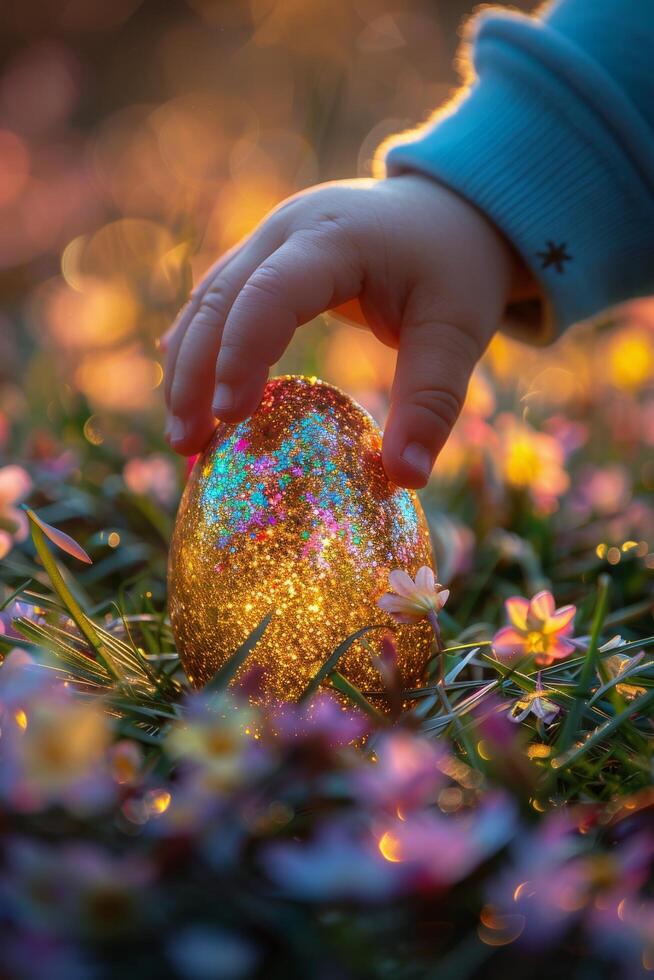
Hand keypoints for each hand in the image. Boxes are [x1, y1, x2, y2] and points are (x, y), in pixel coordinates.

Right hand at [163, 175, 527, 487]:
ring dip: (186, 368)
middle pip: (219, 299)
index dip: (243, 351)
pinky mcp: (260, 260)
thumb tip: (407, 481)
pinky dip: (199, 352)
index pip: (272, 292)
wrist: (443, 209)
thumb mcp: (457, 328)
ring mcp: (266, 241)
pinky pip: (215, 304)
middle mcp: (287, 230)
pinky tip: (190, 401)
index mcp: (335, 237)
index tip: (231, 417)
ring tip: (183, 439)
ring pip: (205, 302)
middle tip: (187, 445)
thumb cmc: (454, 266)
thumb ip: (432, 400)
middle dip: (195, 373)